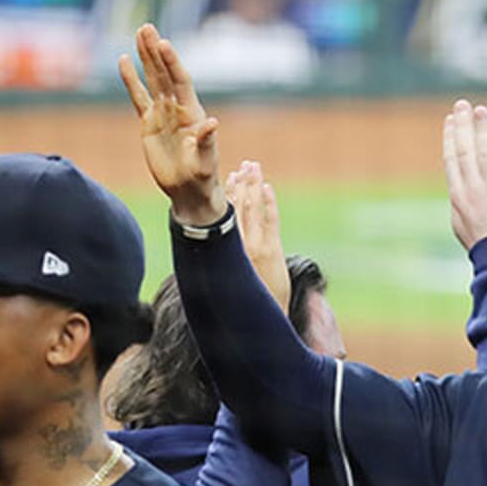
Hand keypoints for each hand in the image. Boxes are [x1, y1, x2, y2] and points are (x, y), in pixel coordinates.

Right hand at [121, 23, 223, 226]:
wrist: (189, 191)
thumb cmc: (202, 177)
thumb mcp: (206, 161)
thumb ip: (207, 142)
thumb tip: (212, 123)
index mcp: (192, 113)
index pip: (180, 81)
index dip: (172, 63)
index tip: (163, 44)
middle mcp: (177, 108)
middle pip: (164, 73)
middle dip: (155, 51)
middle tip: (146, 27)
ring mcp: (162, 113)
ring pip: (152, 80)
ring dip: (145, 57)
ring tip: (139, 34)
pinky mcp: (149, 123)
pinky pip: (138, 97)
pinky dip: (131, 80)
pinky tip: (124, 61)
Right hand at [226, 161, 288, 308]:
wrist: (259, 321)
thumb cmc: (242, 304)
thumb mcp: (227, 279)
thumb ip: (222, 258)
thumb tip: (214, 248)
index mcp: (224, 251)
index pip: (225, 216)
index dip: (227, 194)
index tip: (229, 176)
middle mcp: (237, 245)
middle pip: (238, 207)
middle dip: (242, 184)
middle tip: (244, 165)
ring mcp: (256, 246)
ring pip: (252, 209)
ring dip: (253, 186)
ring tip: (253, 168)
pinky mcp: (272, 251)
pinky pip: (270, 220)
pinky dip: (268, 203)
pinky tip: (267, 188)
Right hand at [442, 100, 486, 251]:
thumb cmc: (484, 247)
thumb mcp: (462, 225)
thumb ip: (460, 204)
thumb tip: (457, 191)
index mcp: (457, 196)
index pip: (452, 160)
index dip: (450, 137)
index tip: (450, 120)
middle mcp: (472, 189)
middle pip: (464, 150)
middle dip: (462, 125)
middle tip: (462, 105)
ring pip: (485, 152)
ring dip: (483, 129)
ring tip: (481, 110)